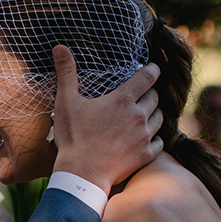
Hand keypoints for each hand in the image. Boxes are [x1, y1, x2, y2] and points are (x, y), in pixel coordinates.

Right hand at [50, 46, 162, 192]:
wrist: (81, 174)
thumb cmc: (73, 137)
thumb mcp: (66, 101)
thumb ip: (67, 72)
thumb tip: (60, 47)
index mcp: (123, 99)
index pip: (148, 76)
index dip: (152, 69)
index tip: (151, 69)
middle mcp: (139, 115)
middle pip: (156, 96)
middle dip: (149, 94)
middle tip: (138, 97)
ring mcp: (144, 136)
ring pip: (160, 118)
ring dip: (152, 115)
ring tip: (140, 117)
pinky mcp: (146, 154)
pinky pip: (160, 141)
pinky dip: (154, 138)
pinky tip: (143, 139)